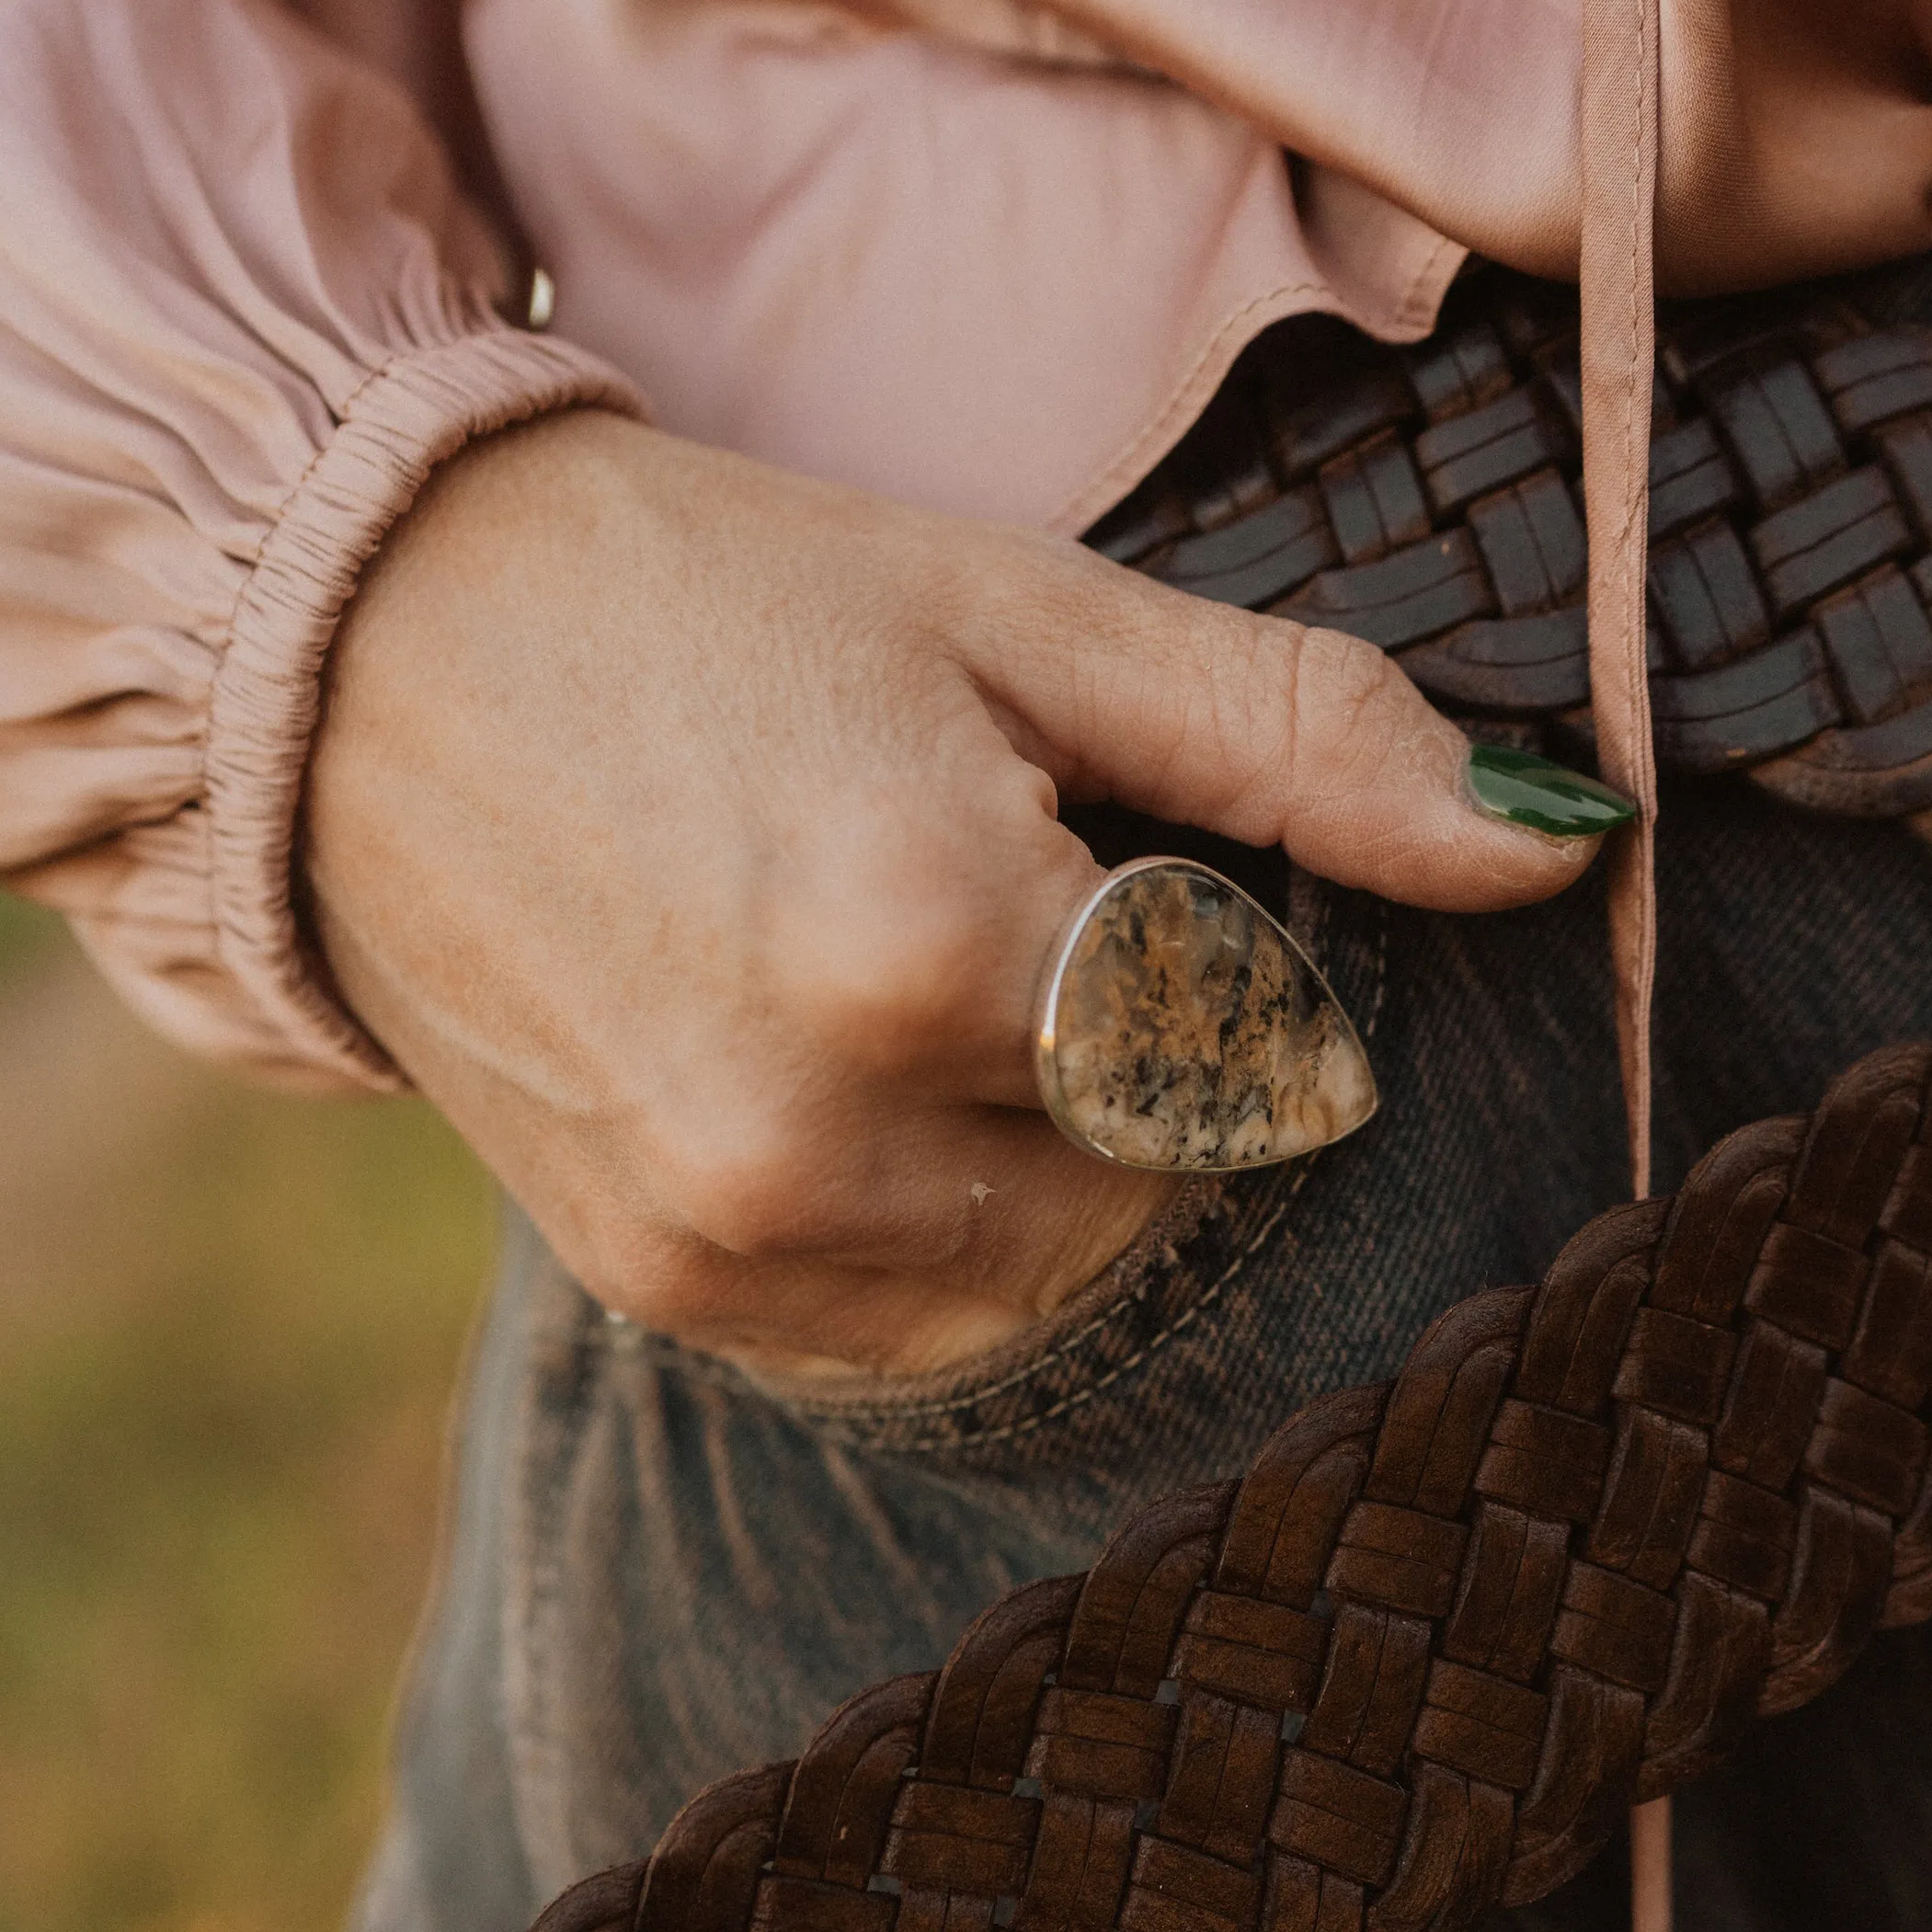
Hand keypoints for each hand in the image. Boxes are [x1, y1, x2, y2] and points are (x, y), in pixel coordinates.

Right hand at [304, 411, 1609, 1378]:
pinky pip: (912, 1331)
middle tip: (1006, 905)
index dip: (1224, 953)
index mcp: (930, 941)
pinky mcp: (664, 1289)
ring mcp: (730, 1237)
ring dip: (1049, 1161)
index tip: (1117, 860)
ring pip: (1050, 1277)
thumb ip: (1298, 738)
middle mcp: (822, 1133)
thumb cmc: (716, 600)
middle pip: (1159, 1181)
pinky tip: (849, 1078)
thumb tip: (1567, 846)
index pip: (1246, 1050)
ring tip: (915, 985)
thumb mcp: (1020, 617)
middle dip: (1144, 1066)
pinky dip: (942, 1230)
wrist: (364, 661)